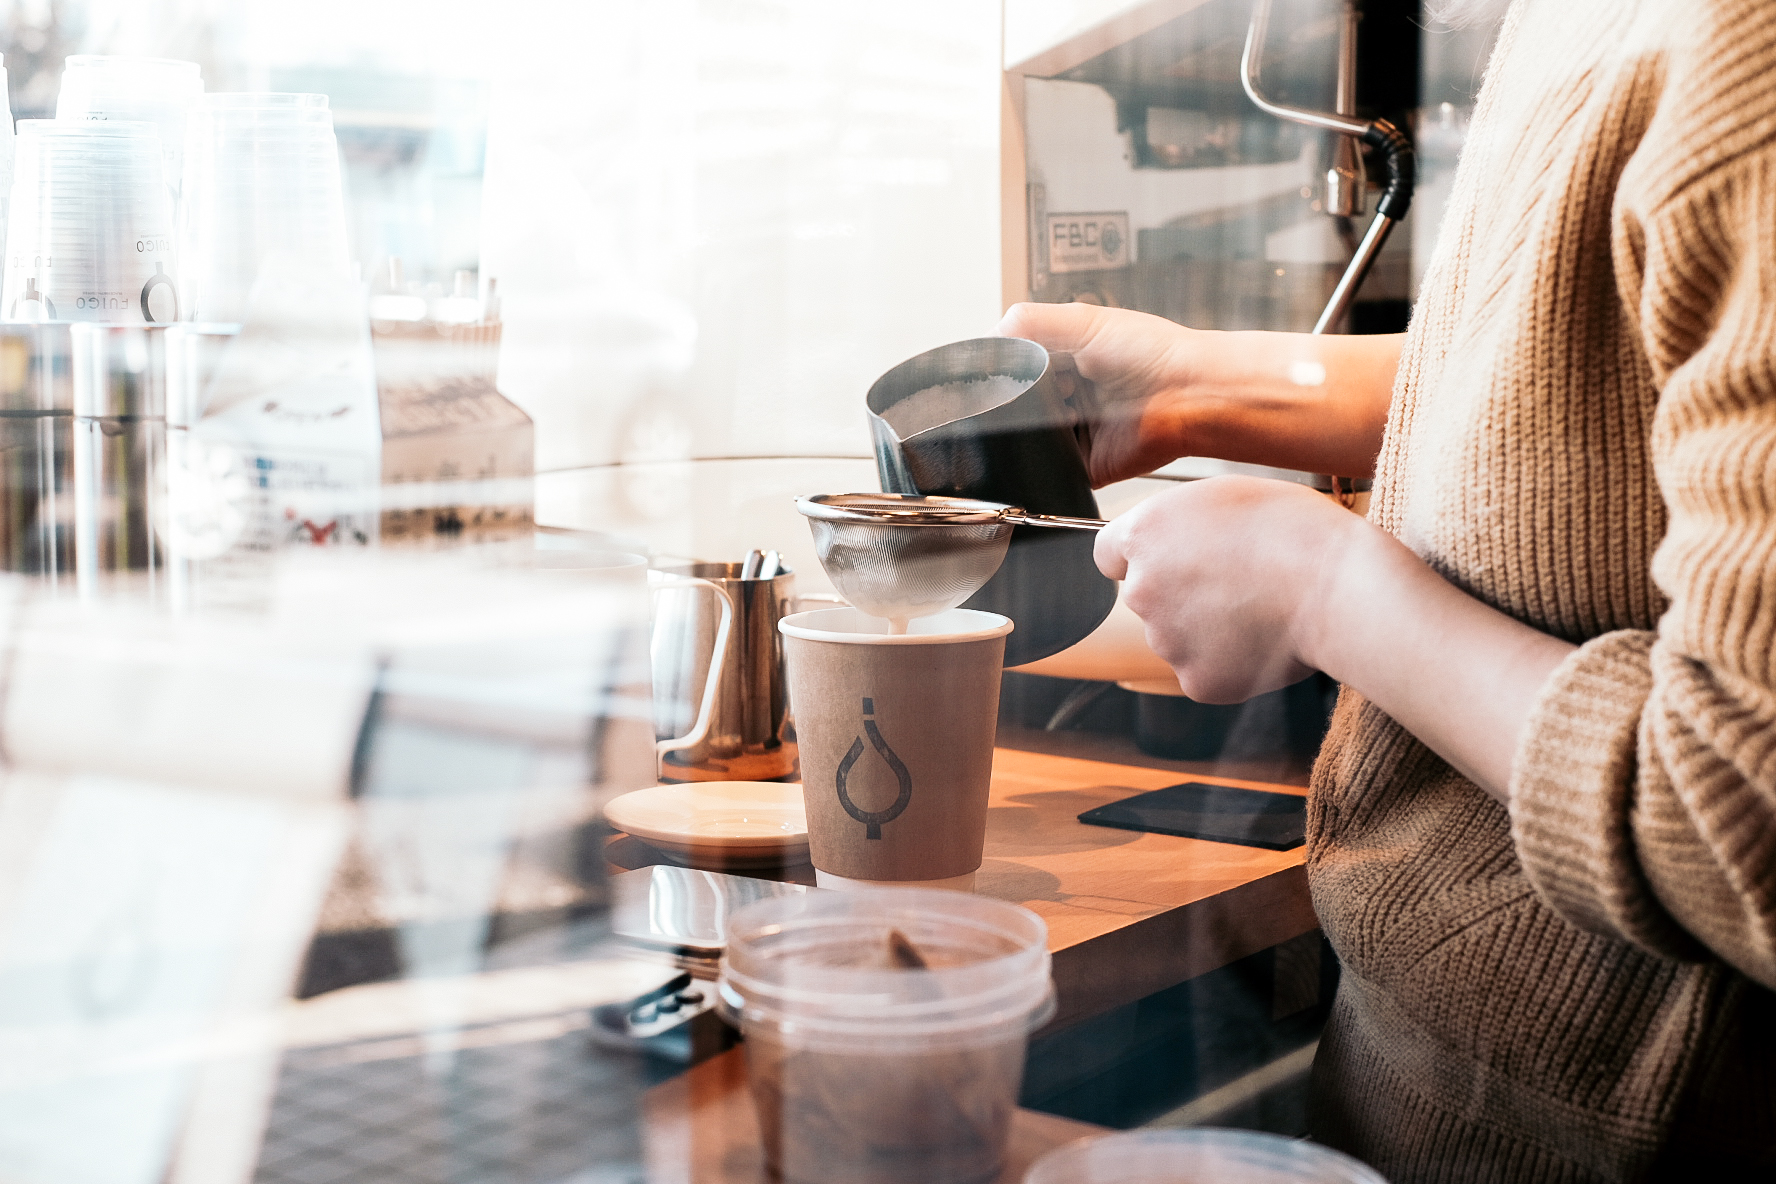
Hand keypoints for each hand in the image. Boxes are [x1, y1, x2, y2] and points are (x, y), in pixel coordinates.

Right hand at [996, 302, 1207, 486]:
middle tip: (1022, 392)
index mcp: (1070, 359)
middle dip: (1013, 399)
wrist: (1189, 396)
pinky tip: (1048, 443)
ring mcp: (1076, 433)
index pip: (1018, 365)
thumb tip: (988, 336)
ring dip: (1025, 430)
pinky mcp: (1083, 466)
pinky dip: (1040, 461)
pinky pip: (1048, 470)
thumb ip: (1030, 320)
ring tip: (1043, 413)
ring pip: (1026, 438)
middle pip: (1018, 403)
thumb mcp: (1083, 319)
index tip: (996, 368)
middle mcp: (1071, 396)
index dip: (1005, 366)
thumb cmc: (1153, 353)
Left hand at [1093, 476, 1361, 702]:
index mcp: (1143, 535)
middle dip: (1178, 593)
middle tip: (1234, 583)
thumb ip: (1179, 521)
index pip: (1110, 554)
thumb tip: (1168, 541)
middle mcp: (1141, 591)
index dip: (1143, 556)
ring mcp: (1166, 642)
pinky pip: (1203, 671)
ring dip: (1204, 628)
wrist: (1337, 586)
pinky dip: (1228, 662)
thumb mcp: (1225, 494)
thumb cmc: (1294, 529)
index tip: (1171, 558)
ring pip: (1175, 636)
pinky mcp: (1196, 681)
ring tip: (1259, 608)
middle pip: (1145, 597)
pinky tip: (1263, 641)